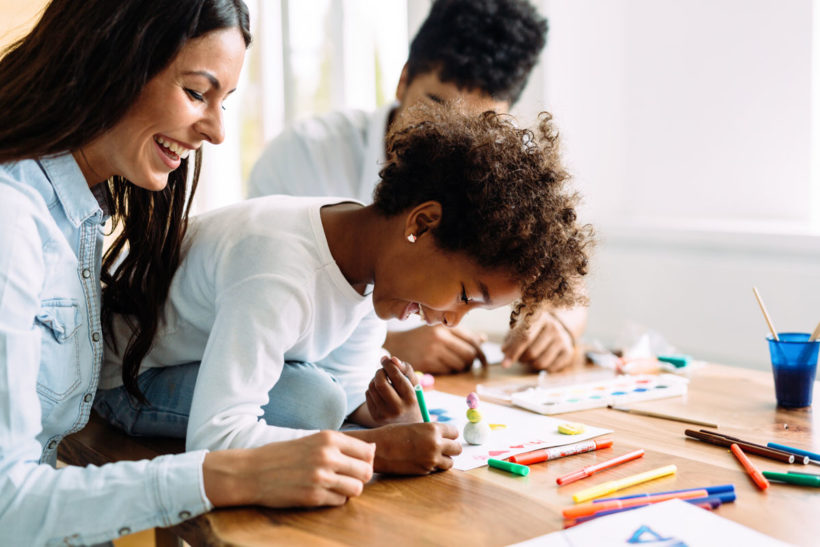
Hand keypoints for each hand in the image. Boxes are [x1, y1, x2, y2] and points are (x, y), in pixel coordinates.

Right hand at [203, 430, 374, 507]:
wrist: (252, 472)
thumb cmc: (284, 455)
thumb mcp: (313, 440)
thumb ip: (341, 445)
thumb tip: (372, 450)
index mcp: (329, 438)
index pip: (367, 451)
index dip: (365, 460)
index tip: (355, 464)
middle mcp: (328, 455)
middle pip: (366, 471)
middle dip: (360, 477)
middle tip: (346, 477)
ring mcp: (321, 477)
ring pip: (357, 488)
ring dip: (349, 490)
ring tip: (334, 486)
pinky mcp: (314, 497)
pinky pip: (340, 501)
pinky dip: (335, 499)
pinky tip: (321, 493)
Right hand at [347, 422, 461, 473]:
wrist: (378, 449)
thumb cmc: (393, 434)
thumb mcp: (415, 426)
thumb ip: (430, 431)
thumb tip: (443, 435)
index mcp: (433, 429)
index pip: (455, 432)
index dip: (450, 434)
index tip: (445, 435)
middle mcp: (435, 444)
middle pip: (457, 448)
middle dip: (451, 447)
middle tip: (443, 446)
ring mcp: (431, 459)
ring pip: (450, 462)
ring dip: (444, 459)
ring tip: (433, 455)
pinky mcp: (425, 471)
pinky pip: (436, 469)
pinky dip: (432, 466)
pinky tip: (421, 461)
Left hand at [364, 356, 420, 424]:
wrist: (408, 421)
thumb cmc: (411, 396)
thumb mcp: (413, 382)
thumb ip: (405, 368)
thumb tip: (391, 359)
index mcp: (410, 398)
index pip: (395, 376)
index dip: (388, 364)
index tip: (385, 359)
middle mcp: (398, 408)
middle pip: (380, 383)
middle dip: (379, 372)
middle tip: (382, 370)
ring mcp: (385, 415)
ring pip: (372, 387)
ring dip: (375, 380)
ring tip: (383, 382)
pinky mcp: (376, 417)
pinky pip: (368, 394)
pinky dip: (372, 389)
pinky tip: (381, 392)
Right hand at [383, 325, 486, 373]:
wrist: (395, 343)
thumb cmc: (420, 337)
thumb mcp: (439, 330)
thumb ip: (460, 334)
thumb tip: (483, 339)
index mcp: (445, 325)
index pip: (472, 340)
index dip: (481, 353)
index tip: (483, 361)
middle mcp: (440, 335)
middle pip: (469, 354)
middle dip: (471, 363)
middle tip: (467, 365)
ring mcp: (433, 349)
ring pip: (460, 365)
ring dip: (460, 369)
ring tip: (452, 365)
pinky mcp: (427, 362)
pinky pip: (448, 371)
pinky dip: (448, 372)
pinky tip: (441, 367)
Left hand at [501, 311, 574, 371]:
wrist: (556, 326)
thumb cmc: (532, 328)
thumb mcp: (520, 327)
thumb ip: (511, 339)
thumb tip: (504, 352)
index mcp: (539, 317)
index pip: (524, 337)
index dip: (513, 352)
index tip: (504, 364)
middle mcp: (553, 327)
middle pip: (531, 352)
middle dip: (521, 359)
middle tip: (520, 357)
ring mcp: (562, 339)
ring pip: (540, 362)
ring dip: (531, 364)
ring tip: (529, 358)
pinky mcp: (568, 351)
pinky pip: (550, 368)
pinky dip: (542, 368)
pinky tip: (541, 359)